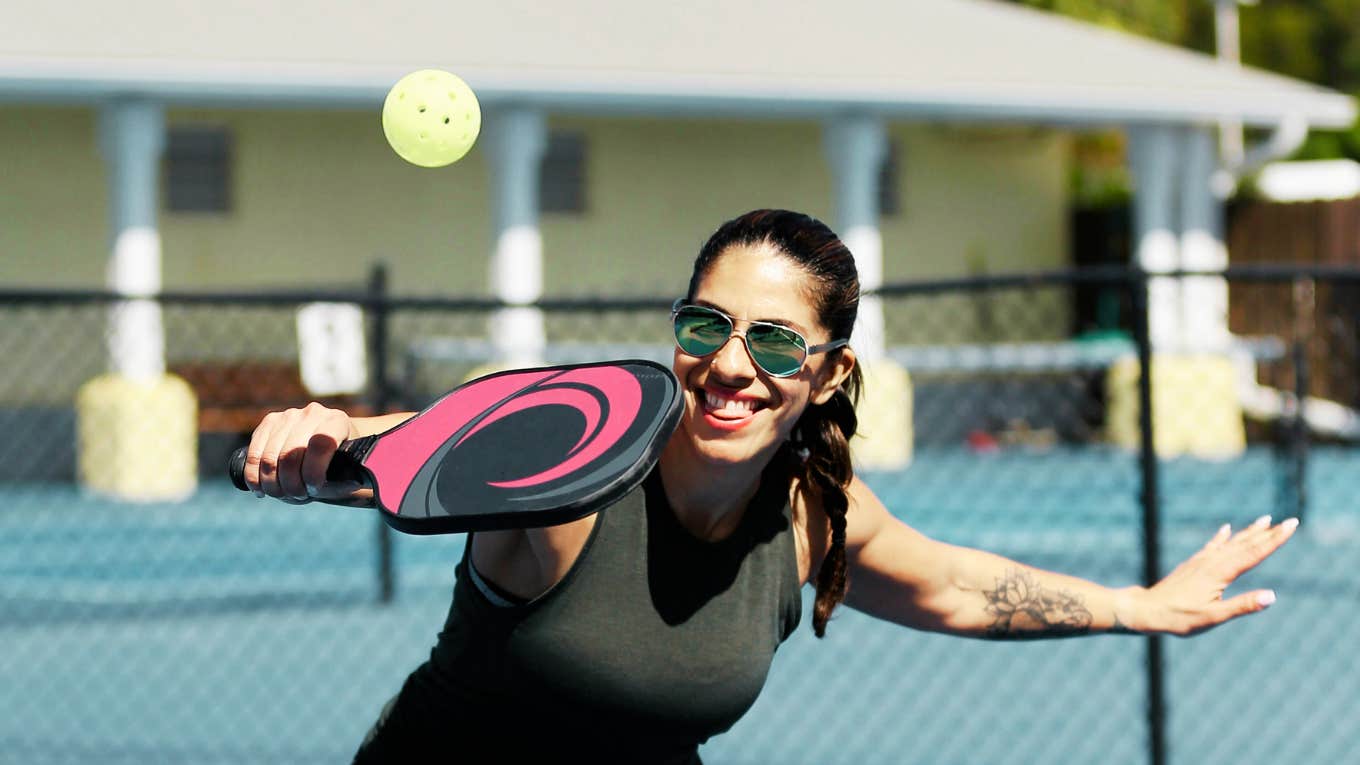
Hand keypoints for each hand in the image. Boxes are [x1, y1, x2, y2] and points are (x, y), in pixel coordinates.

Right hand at [241, 402, 363, 503]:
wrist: (328, 444)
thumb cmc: (339, 462)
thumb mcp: (347, 472)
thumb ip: (338, 482)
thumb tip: (320, 488)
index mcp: (336, 421)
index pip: (321, 444)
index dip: (313, 472)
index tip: (314, 489)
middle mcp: (312, 413)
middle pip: (291, 454)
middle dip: (291, 484)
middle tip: (298, 495)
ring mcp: (288, 416)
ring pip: (270, 457)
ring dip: (273, 485)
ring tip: (283, 494)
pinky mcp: (268, 423)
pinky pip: (253, 454)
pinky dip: (254, 477)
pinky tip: (261, 490)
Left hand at [1138, 515, 1298, 636]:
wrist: (1147, 609)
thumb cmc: (1180, 617)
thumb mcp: (1214, 616)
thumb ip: (1243, 606)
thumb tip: (1272, 596)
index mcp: (1220, 573)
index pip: (1254, 553)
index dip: (1275, 540)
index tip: (1292, 526)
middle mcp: (1212, 562)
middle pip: (1246, 544)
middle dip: (1269, 533)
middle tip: (1290, 521)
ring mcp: (1201, 561)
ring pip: (1231, 543)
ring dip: (1249, 532)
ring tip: (1265, 520)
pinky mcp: (1193, 564)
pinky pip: (1212, 546)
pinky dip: (1222, 537)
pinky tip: (1226, 529)